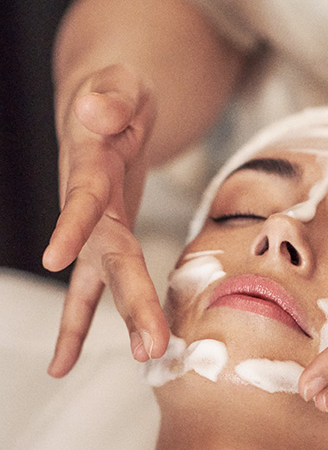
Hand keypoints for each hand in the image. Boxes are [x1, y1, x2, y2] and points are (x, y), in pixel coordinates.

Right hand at [44, 64, 169, 375]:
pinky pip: (93, 290)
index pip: (86, 200)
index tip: (55, 259)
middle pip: (109, 257)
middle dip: (129, 301)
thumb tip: (95, 112)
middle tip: (150, 345)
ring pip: (105, 281)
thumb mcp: (120, 84)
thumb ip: (110, 98)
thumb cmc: (118, 99)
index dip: (73, 226)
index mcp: (94, 170)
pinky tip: (61, 364)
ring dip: (118, 321)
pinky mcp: (104, 243)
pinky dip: (77, 326)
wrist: (105, 111)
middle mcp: (91, 208)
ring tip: (126, 359)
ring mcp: (94, 231)